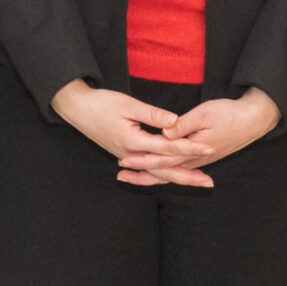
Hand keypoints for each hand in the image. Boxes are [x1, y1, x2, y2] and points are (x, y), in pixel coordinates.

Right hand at [51, 81, 199, 181]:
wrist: (77, 109)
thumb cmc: (101, 103)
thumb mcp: (127, 104)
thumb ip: (152, 114)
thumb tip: (174, 122)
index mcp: (133, 142)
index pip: (168, 148)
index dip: (190, 147)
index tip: (209, 147)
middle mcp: (131, 155)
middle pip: (164, 170)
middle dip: (188, 175)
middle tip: (210, 182)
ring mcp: (127, 157)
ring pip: (156, 173)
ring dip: (177, 178)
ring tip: (197, 182)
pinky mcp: (125, 154)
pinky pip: (147, 170)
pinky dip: (160, 175)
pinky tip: (171, 178)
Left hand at [120, 90, 279, 187]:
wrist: (253, 120)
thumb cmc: (229, 114)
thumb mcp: (204, 114)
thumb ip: (183, 125)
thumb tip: (164, 131)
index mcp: (193, 150)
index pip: (163, 159)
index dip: (142, 160)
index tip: (124, 159)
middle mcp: (195, 161)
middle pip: (164, 172)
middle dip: (141, 174)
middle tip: (120, 174)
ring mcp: (198, 161)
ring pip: (170, 174)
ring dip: (151, 176)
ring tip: (130, 177)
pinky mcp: (201, 158)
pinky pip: (178, 170)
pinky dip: (164, 173)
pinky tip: (155, 173)